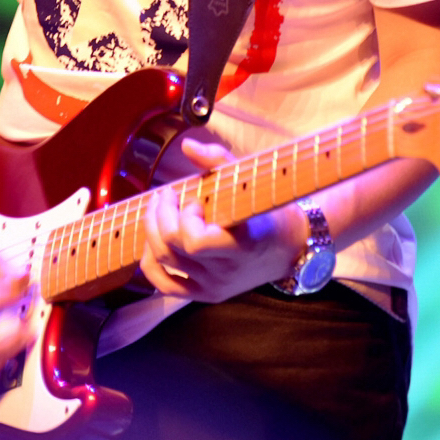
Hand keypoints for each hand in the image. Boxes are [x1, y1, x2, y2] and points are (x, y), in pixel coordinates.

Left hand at [137, 132, 308, 302]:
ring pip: (163, 262)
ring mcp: (214, 286)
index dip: (185, 218)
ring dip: (152, 231)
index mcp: (241, 245)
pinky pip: (164, 285)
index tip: (194, 199)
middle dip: (160, 215)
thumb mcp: (250, 181)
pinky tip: (153, 241)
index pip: (195, 241)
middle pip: (172, 248)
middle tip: (166, 195)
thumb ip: (218, 160)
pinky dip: (150, 263)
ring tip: (158, 211)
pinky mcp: (205, 294)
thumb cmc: (268, 210)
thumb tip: (187, 145)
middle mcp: (225, 271)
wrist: (289, 249)